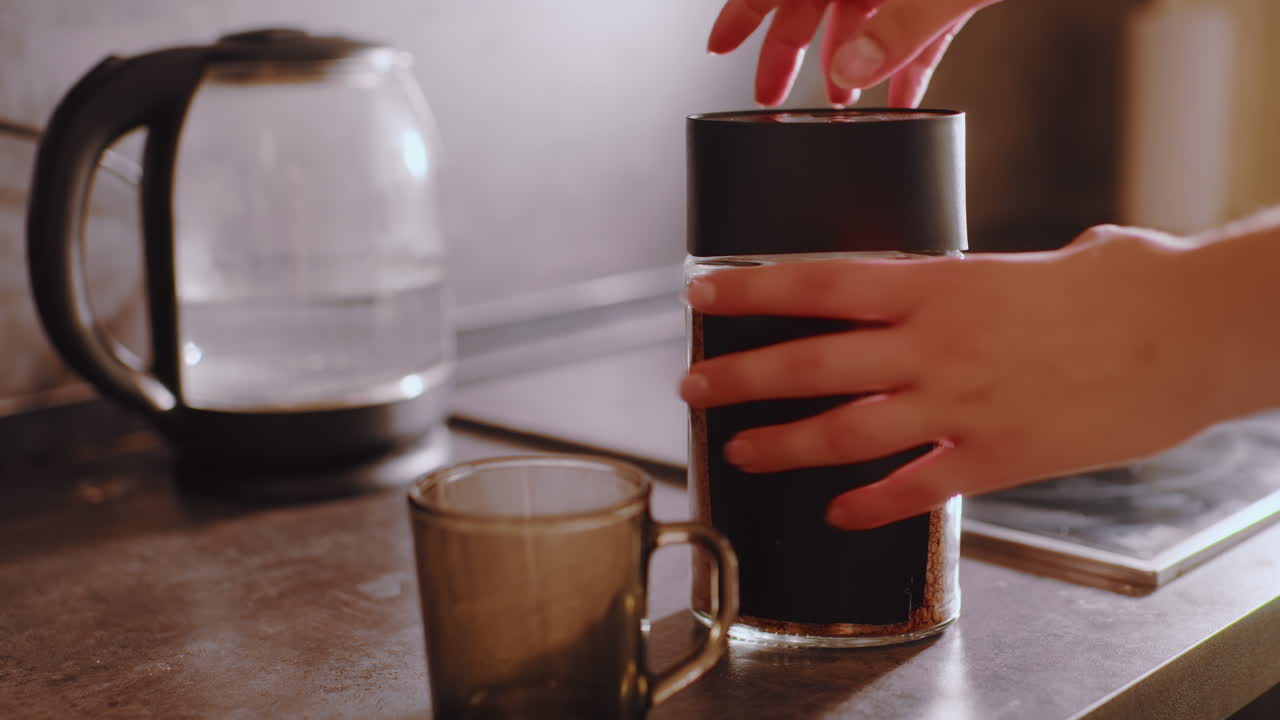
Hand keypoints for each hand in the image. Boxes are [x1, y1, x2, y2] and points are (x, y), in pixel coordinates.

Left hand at [680, 225, 1242, 528]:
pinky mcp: (995, 460)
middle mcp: (935, 347)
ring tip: (739, 452)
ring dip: (783, 445)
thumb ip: (986, 280)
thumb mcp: (1039, 261)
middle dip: (740, 377)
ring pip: (844, 433)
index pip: (819, 284)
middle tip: (692, 386)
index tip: (701, 292)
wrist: (1190, 336)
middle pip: (811, 364)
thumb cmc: (1124, 288)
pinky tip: (838, 513)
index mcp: (940, 286)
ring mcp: (960, 407)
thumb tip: (973, 280)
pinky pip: (913, 490)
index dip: (751, 291)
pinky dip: (869, 505)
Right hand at [708, 0, 1002, 106]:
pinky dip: (908, 62)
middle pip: (812, 3)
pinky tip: (901, 99)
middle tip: (769, 97)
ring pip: (863, 18)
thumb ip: (900, 28)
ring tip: (839, 108)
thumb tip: (849, 73)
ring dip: (850, 64)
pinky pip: (916, 29)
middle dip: (790, 52)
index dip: (742, 14)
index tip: (718, 47)